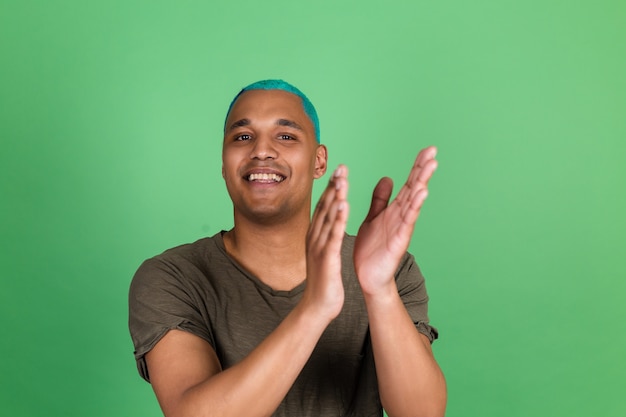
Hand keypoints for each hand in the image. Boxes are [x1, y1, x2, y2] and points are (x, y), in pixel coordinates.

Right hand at [302, 165, 349, 320]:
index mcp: (316, 235)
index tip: (339, 171)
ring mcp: (319, 247)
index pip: (324, 207)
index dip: (331, 188)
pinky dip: (338, 219)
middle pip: (325, 207)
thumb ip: (326, 234)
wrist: (317, 306)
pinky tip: (344, 205)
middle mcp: (314, 237)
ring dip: (335, 197)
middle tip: (341, 167)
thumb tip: (329, 220)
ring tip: (343, 179)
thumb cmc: (324, 279)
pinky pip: (333, 236)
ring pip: (328, 218)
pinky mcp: (327, 258)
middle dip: (333, 186)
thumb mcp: (324, 252)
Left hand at [354, 146, 437, 294]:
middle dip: (423, 170)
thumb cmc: (372, 249)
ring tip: (431, 166)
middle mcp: (401, 215)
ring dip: (422, 183)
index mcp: (394, 209)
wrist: (368, 276)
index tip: (427, 149)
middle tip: (433, 151)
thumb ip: (380, 199)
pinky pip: (408, 220)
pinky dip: (415, 206)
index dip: (417, 166)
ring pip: (414, 201)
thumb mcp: (373, 218)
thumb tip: (388, 177)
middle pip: (415, 188)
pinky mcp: (400, 240)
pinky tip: (422, 193)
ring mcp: (403, 227)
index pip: (408, 183)